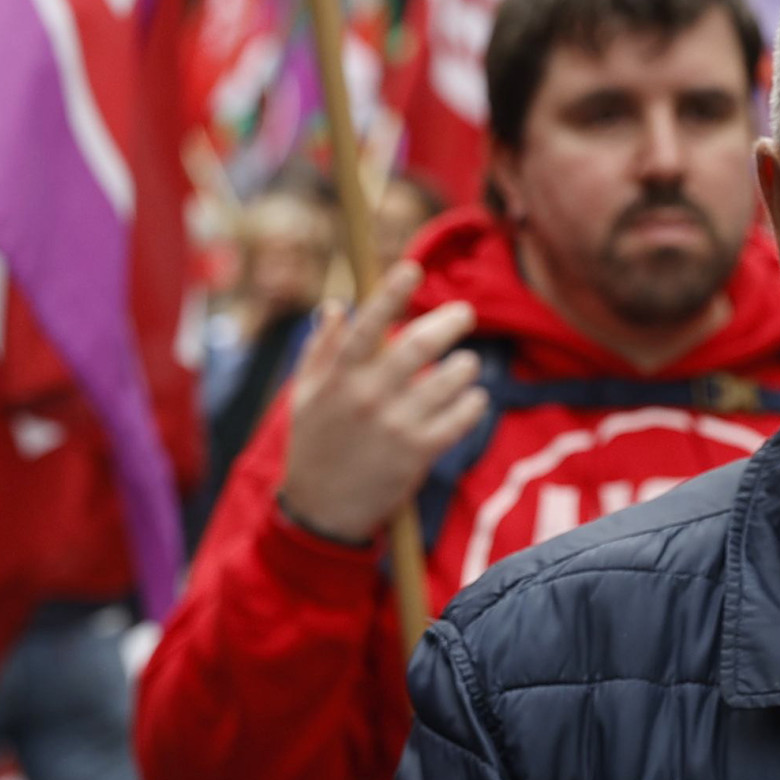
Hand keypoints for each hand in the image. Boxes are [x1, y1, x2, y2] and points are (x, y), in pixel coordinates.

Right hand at [273, 264, 485, 547]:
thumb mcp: (306, 396)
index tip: (411, 268)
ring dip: (464, 366)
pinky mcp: (418, 454)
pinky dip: (472, 403)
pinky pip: (459, 420)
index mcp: (338, 378)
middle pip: (417, 347)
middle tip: (465, 312)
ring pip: (447, 381)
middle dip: (448, 322)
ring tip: (466, 363)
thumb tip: (336, 306)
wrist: (322, 512)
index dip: (390, 294)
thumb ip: (321, 349)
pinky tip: (473, 397)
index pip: (366, 326)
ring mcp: (395, 426)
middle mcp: (368, 397)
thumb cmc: (313, 446)